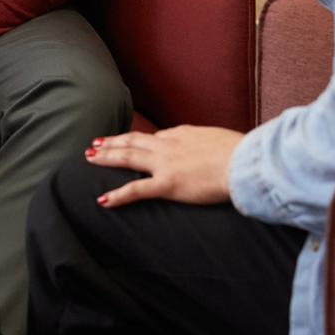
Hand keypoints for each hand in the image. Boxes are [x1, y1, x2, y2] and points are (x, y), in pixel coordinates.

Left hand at [86, 125, 243, 207]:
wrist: (245, 163)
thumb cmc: (243, 153)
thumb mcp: (223, 141)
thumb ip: (210, 144)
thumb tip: (213, 148)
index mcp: (183, 134)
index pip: (156, 136)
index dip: (140, 140)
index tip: (130, 141)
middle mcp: (169, 145)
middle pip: (133, 141)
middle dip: (113, 142)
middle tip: (95, 143)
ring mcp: (165, 164)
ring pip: (127, 157)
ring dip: (106, 157)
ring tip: (89, 158)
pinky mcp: (167, 184)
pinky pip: (135, 191)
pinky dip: (117, 195)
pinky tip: (102, 200)